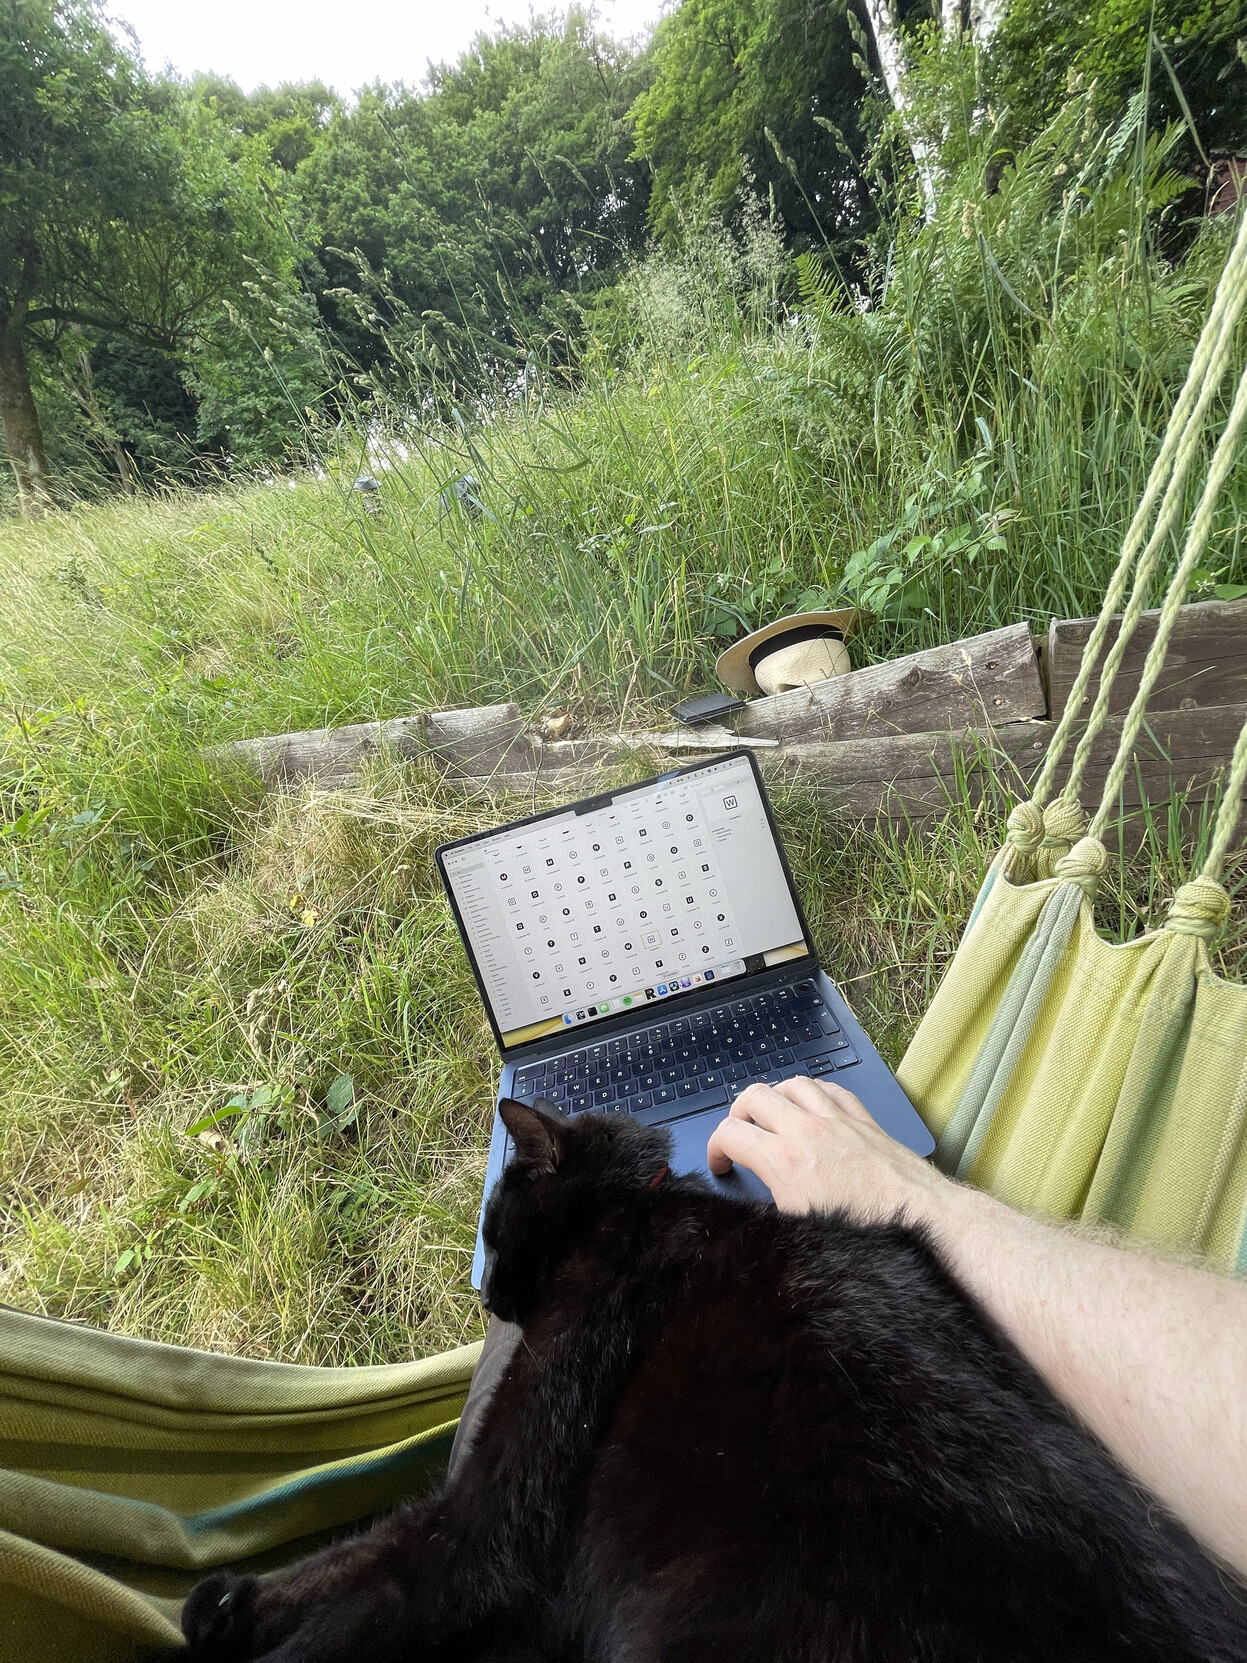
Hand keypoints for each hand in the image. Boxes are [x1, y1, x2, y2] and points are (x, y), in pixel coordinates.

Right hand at [706, 1075, 945, 1221]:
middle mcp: (807, 1131)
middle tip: (740, 1134)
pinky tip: (814, 1105)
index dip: (715, 1148)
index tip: (721, 1163)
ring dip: (775, 1096)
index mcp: (785, 1161)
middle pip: (754, 1097)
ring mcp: (837, 1120)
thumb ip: (769, 1216)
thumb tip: (752, 1221)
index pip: (729, 1133)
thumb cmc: (867, 1231)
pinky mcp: (863, 1120)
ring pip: (793, 1084)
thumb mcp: (800, 1231)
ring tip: (773, 1114)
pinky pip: (831, 1089)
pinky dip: (815, 1093)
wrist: (921, 1220)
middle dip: (738, 1114)